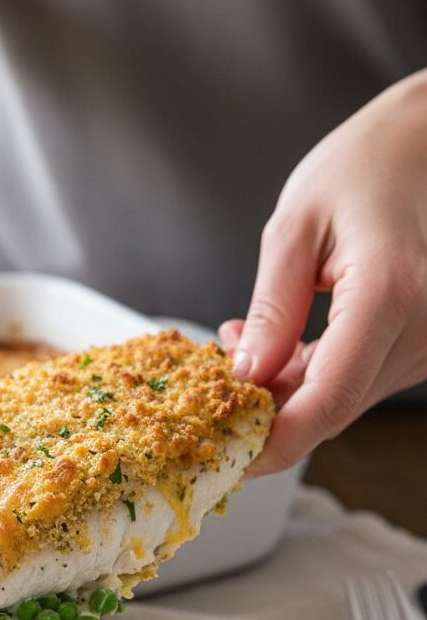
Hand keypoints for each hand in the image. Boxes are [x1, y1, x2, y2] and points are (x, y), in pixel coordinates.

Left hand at [220, 70, 426, 476]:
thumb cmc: (369, 162)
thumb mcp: (296, 226)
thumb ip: (271, 308)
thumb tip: (246, 375)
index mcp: (390, 295)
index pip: (328, 402)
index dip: (276, 443)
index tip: (230, 456)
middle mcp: (421, 328)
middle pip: (332, 409)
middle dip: (267, 411)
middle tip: (213, 378)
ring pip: (341, 398)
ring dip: (285, 388)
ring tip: (242, 338)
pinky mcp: (420, 343)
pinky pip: (357, 377)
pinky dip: (311, 372)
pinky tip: (278, 342)